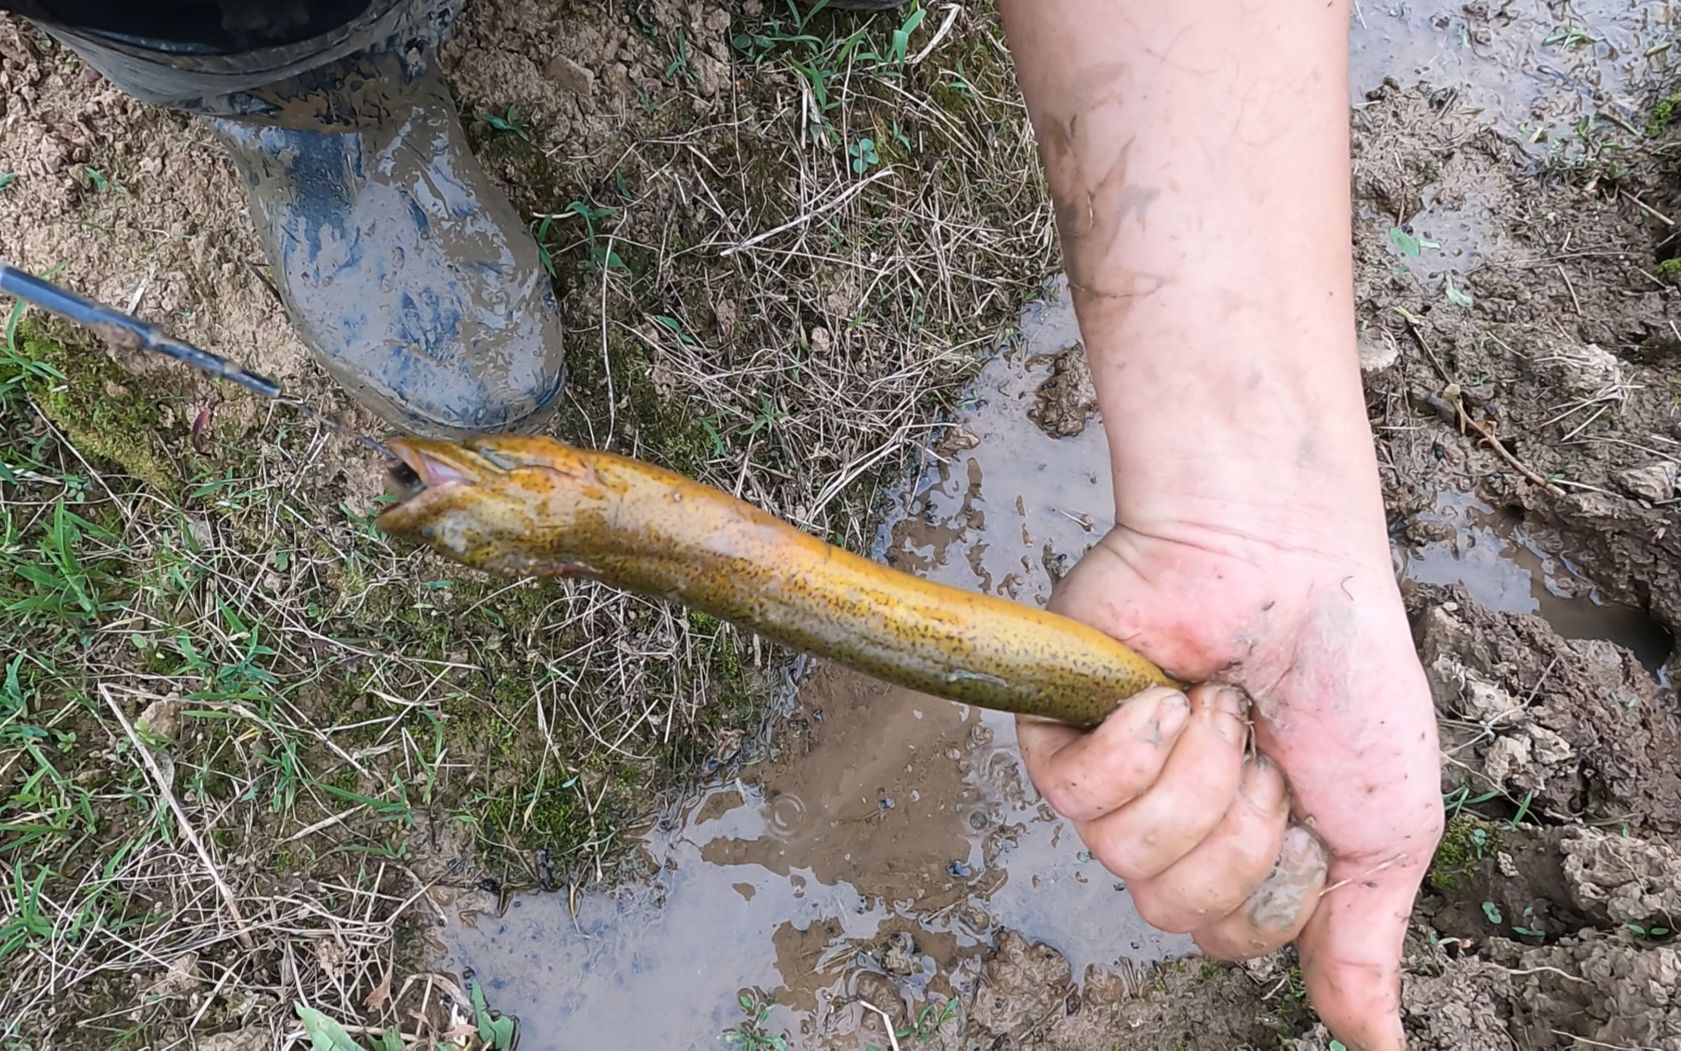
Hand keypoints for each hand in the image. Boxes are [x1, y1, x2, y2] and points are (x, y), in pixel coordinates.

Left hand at [1018, 517, 1442, 1049]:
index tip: (1312, 804)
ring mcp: (1113, 778)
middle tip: (1265, 744)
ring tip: (1222, 703)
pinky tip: (1166, 688)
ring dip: (1200, 773)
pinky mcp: (1058, 731)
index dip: (1277, 885)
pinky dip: (1138, 741)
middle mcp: (1171, 823)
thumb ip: (1363, 940)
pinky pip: (1076, 798)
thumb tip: (1375, 1050)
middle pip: (1175, 909)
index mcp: (1242, 849)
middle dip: (1242, 824)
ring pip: (1129, 856)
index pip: (1230, 939)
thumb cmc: (1344, 676)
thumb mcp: (1387, 827)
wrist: (1286, 562)